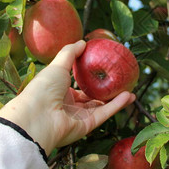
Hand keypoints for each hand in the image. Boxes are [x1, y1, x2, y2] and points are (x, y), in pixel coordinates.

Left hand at [0, 40, 135, 154]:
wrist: (37, 117)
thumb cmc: (42, 89)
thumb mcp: (57, 65)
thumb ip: (70, 53)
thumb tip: (83, 42)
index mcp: (58, 92)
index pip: (76, 88)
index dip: (88, 81)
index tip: (102, 72)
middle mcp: (68, 106)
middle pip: (90, 99)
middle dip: (105, 92)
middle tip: (119, 83)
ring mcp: (78, 117)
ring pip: (100, 107)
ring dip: (115, 99)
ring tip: (130, 89)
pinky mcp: (86, 126)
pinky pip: (104, 114)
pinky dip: (116, 106)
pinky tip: (128, 96)